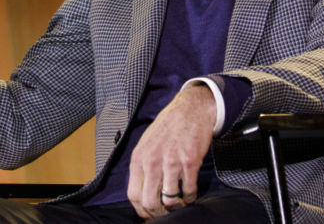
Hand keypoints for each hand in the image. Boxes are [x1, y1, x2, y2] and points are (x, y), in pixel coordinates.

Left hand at [127, 84, 215, 219]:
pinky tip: (190, 193)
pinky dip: (190, 197)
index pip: (133, 195)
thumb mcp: (146, 144)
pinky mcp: (189, 162)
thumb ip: (142, 167)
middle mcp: (152, 162)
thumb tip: (142, 192)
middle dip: (159, 213)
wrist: (190, 110)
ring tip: (179, 202)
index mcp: (138, 158)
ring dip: (176, 206)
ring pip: (170, 200)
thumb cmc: (167, 128)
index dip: (142, 211)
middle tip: (166, 212)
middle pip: (149, 203)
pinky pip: (188, 191)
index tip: (151, 213)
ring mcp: (171, 162)